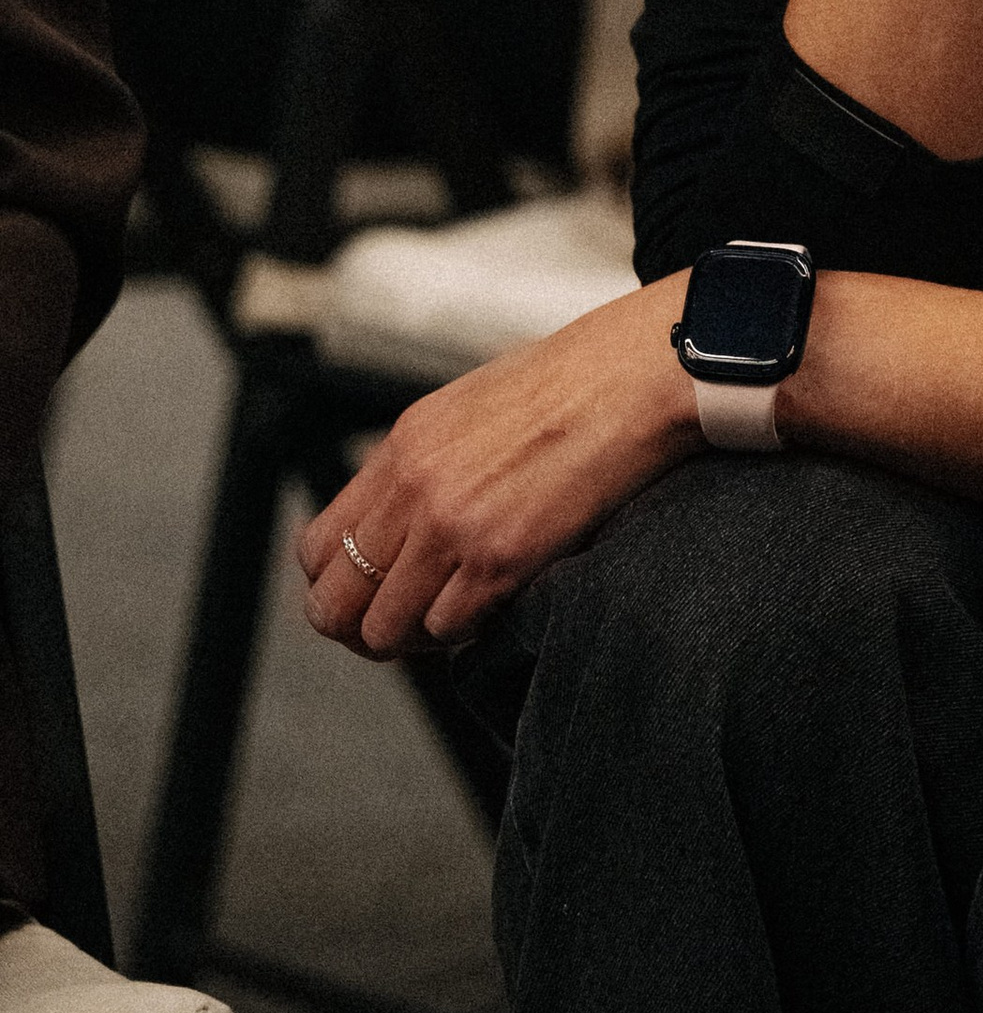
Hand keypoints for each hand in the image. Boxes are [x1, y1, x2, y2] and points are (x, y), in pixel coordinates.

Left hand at [296, 275, 696, 655]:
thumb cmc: (574, 385)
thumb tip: (404, 521)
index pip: (316, 549)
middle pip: (335, 604)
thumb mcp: (469, 409)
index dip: (338, 585)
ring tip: (460, 614)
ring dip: (419, 635)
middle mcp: (414, 488)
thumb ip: (425, 463)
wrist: (636, 376)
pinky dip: (469, 632)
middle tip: (404, 626)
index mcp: (402, 448)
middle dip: (362, 628)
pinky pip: (450, 629)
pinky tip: (498, 604)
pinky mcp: (500, 557)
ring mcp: (453, 526)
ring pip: (387, 629)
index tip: (374, 590)